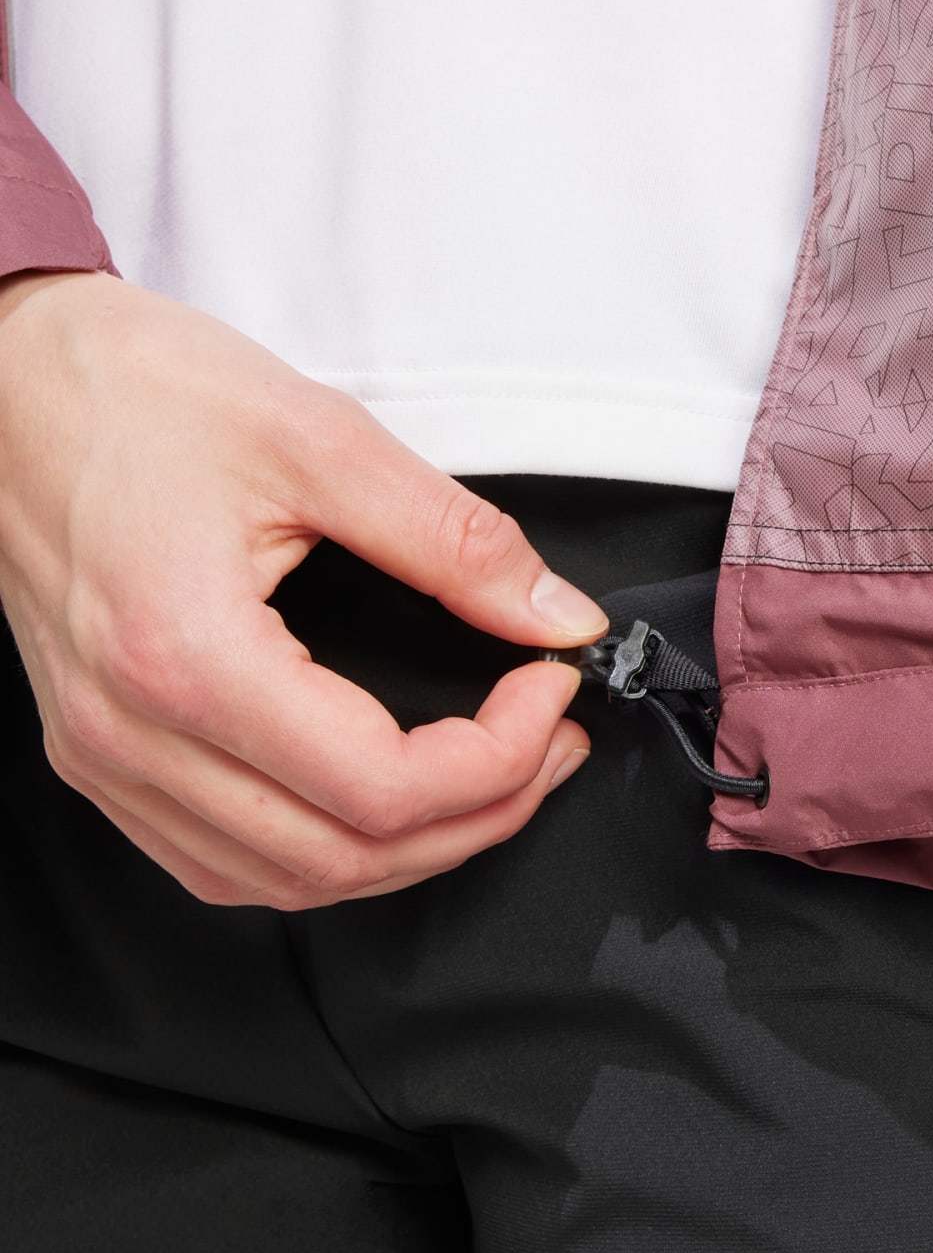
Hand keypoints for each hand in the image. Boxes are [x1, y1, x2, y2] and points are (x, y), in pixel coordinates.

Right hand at [0, 270, 607, 908]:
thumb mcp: (322, 438)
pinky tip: (381, 802)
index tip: (551, 688)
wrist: (9, 375)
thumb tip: (558, 618)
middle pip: (340, 856)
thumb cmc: (138, 389)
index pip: (378, 787)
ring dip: (407, 848)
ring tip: (493, 774)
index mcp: (186, 655)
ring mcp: (102, 752)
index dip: (498, 758)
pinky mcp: (97, 748)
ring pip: (280, 878)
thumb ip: (455, 542)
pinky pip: (219, 857)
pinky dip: (320, 852)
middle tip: (549, 743)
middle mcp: (129, 732)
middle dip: (478, 816)